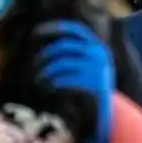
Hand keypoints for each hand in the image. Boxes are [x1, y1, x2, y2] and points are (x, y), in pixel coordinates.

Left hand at [34, 21, 114, 142]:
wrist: (107, 114)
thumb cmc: (91, 89)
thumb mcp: (89, 66)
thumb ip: (76, 52)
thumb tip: (49, 42)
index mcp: (98, 47)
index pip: (75, 29)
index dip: (55, 28)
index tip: (35, 32)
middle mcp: (99, 54)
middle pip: (63, 46)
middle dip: (45, 55)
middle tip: (35, 66)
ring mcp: (95, 68)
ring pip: (60, 63)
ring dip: (45, 72)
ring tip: (38, 81)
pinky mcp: (90, 84)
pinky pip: (62, 80)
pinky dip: (51, 84)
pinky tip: (48, 90)